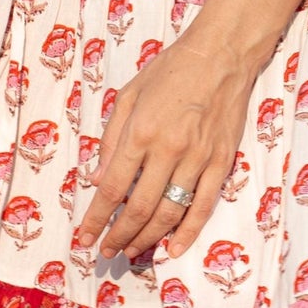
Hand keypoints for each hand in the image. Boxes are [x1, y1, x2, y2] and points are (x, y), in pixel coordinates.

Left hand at [73, 16, 266, 263]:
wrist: (222, 54)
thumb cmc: (170, 70)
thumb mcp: (129, 95)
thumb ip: (111, 139)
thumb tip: (95, 180)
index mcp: (140, 131)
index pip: (112, 187)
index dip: (96, 218)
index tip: (85, 238)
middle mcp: (168, 149)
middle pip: (139, 207)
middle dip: (119, 234)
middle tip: (106, 252)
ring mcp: (198, 158)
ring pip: (170, 212)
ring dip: (148, 238)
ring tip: (132, 251)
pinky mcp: (222, 162)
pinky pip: (203, 205)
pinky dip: (188, 232)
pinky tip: (173, 249)